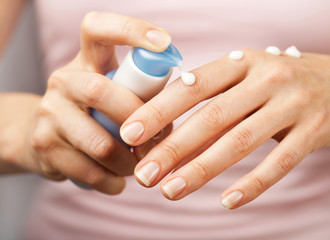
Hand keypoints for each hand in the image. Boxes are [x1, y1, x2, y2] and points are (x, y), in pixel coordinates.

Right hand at [0, 12, 171, 193]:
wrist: (44, 138)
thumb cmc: (95, 115)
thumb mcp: (114, 94)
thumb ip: (141, 96)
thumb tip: (175, 113)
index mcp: (87, 61)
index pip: (98, 29)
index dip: (130, 29)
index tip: (164, 42)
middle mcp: (64, 81)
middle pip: (100, 92)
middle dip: (138, 120)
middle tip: (158, 140)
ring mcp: (50, 113)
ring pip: (100, 143)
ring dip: (129, 162)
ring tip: (139, 166)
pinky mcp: (44, 146)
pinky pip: (89, 171)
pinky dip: (113, 182)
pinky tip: (119, 181)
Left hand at [120, 49, 329, 207]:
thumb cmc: (282, 82)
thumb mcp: (248, 76)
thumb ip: (213, 96)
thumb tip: (168, 126)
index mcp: (242, 61)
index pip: (192, 85)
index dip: (158, 110)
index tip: (129, 134)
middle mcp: (266, 78)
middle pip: (211, 116)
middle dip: (172, 148)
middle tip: (143, 174)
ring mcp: (292, 104)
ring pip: (240, 141)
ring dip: (202, 169)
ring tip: (171, 191)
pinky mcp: (315, 130)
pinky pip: (280, 162)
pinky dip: (252, 184)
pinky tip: (227, 201)